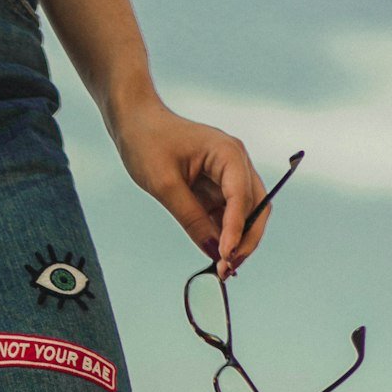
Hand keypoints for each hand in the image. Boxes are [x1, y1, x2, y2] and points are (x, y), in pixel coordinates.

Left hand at [108, 94, 269, 281]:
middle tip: (227, 269)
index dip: (236, 229)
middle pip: (256, 207)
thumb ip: (191, 219)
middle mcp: (236, 163)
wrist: (135, 122)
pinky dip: (224, 234)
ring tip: (221, 269)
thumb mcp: (165, 186)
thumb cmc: (147, 143)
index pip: (241, 196)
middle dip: (245, 240)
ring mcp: (229, 174)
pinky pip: (228, 214)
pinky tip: (215, 255)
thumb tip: (214, 252)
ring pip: (246, 214)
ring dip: (237, 241)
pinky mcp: (217, 185)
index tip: (224, 256)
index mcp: (228, 153)